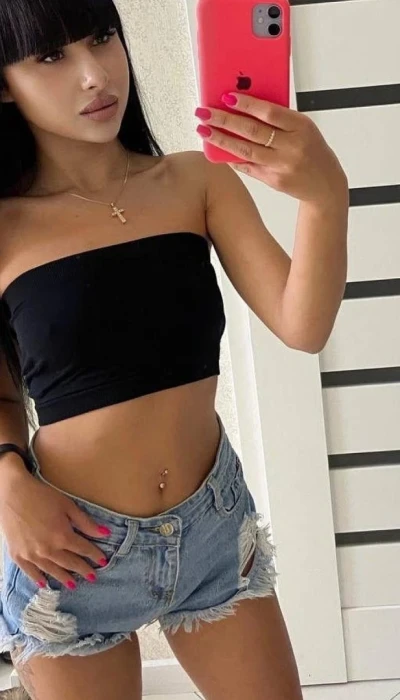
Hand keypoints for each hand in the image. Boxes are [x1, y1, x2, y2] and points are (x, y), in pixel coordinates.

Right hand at [0, 470, 111, 589]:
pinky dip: (38, 579)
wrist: (12, 493)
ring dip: (64, 578)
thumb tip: (105, 533)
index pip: (83, 549)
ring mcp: (31, 554)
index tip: (103, 560)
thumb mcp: (67, 506)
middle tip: (92, 577)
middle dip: (83, 570)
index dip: (94, 555)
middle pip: (70, 562)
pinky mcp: (17, 555)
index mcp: (62, 536)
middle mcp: (48, 549)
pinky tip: (44, 584)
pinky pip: (30, 572)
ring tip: (73, 585)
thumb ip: (86, 523)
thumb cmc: (42, 496)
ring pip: (52, 570)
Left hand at [195, 93, 347, 203]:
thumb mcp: (303, 127)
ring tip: (204, 130)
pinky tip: (217, 150)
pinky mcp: (273, 180)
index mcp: (300, 126)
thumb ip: (278, 118)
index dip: (246, 104)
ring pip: (245, 150)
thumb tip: (244, 105)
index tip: (226, 97)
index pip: (269, 112)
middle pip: (252, 131)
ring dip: (221, 139)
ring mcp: (282, 165)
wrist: (325, 183)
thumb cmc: (311, 149)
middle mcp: (291, 147)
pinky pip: (248, 167)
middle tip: (204, 112)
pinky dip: (231, 158)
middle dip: (225, 120)